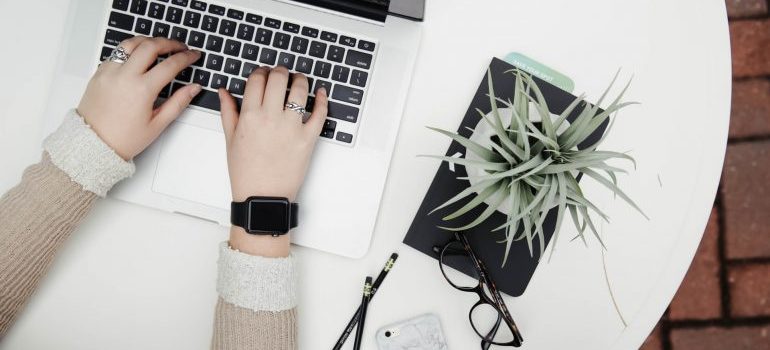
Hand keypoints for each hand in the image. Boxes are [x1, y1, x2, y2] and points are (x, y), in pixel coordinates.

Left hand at [77, 37, 201, 159]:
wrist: (93, 144)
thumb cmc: (123, 139)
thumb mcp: (157, 124)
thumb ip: (178, 103)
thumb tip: (193, 88)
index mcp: (142, 89)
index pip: (170, 64)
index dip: (186, 57)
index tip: (193, 56)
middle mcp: (124, 76)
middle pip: (151, 45)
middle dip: (169, 43)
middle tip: (180, 47)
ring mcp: (109, 72)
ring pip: (131, 43)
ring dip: (148, 41)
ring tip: (159, 45)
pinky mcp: (99, 73)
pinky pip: (117, 53)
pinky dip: (131, 50)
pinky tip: (139, 57)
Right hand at [219, 66, 327, 202]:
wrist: (263, 197)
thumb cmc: (246, 172)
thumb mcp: (230, 140)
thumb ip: (228, 111)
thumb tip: (224, 91)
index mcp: (250, 116)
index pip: (257, 80)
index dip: (261, 72)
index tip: (263, 73)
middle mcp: (271, 118)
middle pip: (278, 78)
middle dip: (280, 71)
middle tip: (281, 73)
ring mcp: (292, 127)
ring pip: (300, 90)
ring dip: (301, 80)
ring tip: (299, 80)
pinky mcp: (308, 138)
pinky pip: (320, 113)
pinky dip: (323, 99)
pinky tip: (321, 93)